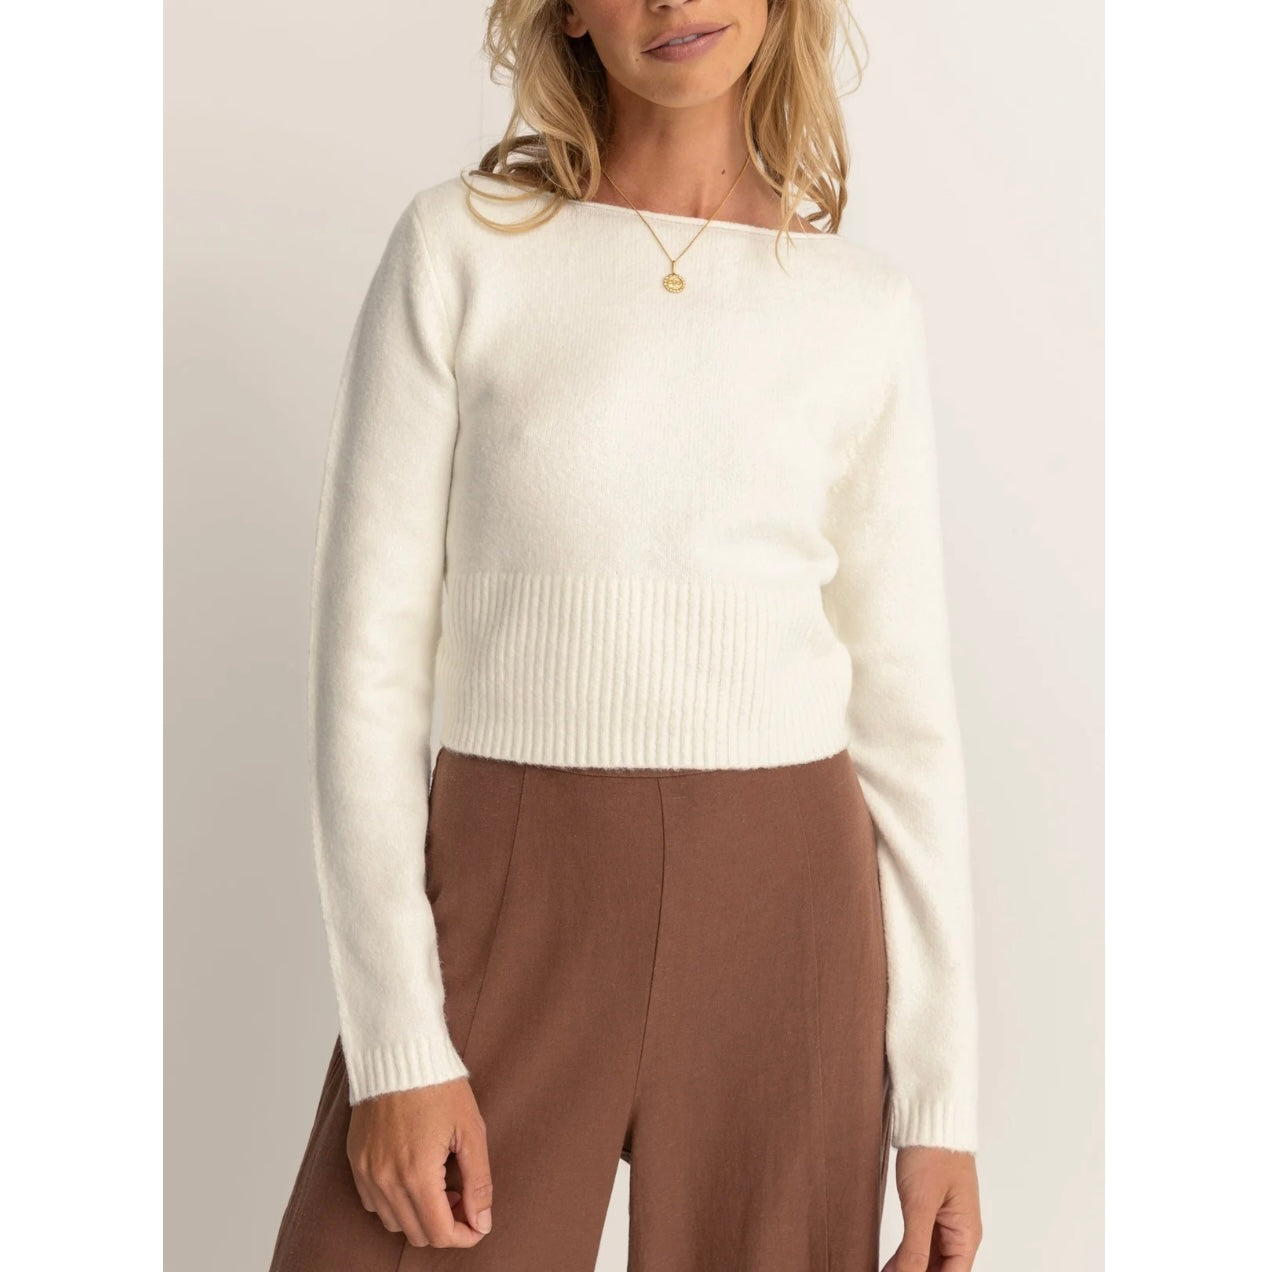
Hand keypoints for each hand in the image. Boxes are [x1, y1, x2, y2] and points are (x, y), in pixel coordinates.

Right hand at [346, 1077, 493, 1248]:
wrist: (399, 1051)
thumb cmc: (439, 1085)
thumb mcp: (470, 1131)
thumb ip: (478, 1183)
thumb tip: (481, 1222)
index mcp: (417, 1175)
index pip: (439, 1234)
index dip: (465, 1235)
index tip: (478, 1223)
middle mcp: (386, 1180)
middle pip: (417, 1234)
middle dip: (445, 1224)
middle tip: (461, 1196)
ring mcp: (366, 1172)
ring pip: (394, 1222)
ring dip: (419, 1214)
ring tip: (439, 1183)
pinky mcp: (356, 1161)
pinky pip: (373, 1202)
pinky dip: (395, 1201)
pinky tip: (413, 1175)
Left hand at [882, 1146, 982, 1270]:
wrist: (928, 1115)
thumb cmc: (933, 1152)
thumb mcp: (920, 1204)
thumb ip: (915, 1247)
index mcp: (966, 1234)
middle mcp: (959, 1233)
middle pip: (940, 1271)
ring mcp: (944, 1222)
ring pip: (929, 1261)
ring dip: (909, 1269)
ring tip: (885, 1271)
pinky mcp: (929, 1211)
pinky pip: (920, 1244)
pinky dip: (906, 1256)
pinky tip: (889, 1264)